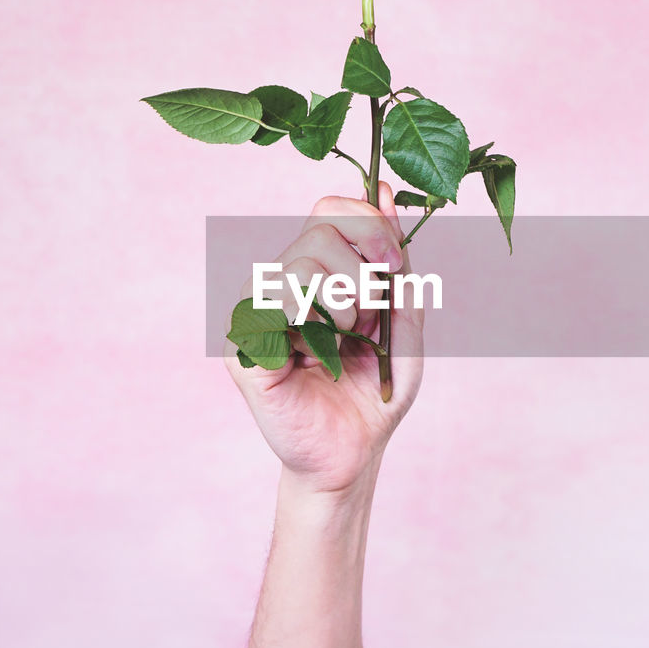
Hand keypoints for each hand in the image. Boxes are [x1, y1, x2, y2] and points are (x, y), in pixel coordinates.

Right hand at [224, 183, 424, 495]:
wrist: (353, 455)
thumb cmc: (374, 394)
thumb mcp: (404, 324)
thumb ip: (398, 265)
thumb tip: (384, 191)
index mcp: (320, 271)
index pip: (331, 209)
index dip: (369, 225)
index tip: (395, 264)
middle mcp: (284, 282)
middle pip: (319, 229)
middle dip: (361, 271)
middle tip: (369, 315)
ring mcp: (259, 311)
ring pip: (299, 265)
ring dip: (340, 303)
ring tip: (344, 339)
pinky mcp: (244, 344)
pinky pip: (269, 304)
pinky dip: (307, 322)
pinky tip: (315, 351)